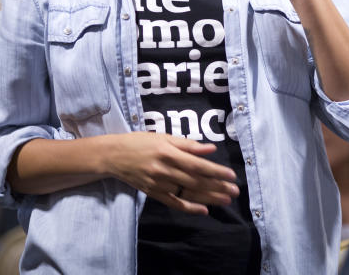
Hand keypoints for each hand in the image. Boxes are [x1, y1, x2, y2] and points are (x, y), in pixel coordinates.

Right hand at [100, 132, 239, 215]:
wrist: (114, 156)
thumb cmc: (141, 142)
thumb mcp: (164, 137)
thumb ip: (188, 144)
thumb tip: (210, 149)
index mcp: (169, 153)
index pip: (197, 165)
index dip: (215, 171)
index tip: (231, 175)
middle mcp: (165, 169)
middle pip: (196, 181)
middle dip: (217, 186)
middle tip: (235, 191)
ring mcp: (158, 183)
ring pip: (188, 193)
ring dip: (208, 197)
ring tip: (226, 200)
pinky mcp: (153, 193)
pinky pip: (174, 203)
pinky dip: (189, 207)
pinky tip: (204, 210)